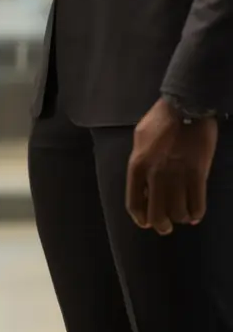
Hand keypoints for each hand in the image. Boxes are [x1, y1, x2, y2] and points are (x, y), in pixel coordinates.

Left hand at [126, 98, 217, 234]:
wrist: (186, 105)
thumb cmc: (160, 119)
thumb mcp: (140, 138)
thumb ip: (140, 162)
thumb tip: (143, 185)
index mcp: (138, 165)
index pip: (134, 203)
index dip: (141, 218)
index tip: (146, 222)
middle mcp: (155, 174)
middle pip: (157, 215)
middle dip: (162, 225)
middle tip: (167, 226)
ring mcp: (177, 175)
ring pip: (178, 213)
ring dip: (180, 218)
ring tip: (183, 215)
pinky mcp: (197, 174)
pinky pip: (197, 205)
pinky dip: (197, 213)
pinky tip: (196, 213)